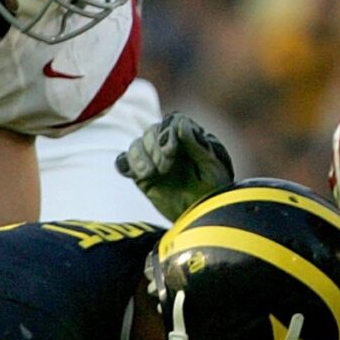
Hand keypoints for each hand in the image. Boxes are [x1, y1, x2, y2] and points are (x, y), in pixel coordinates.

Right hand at [118, 112, 236, 219]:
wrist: (202, 217)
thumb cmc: (214, 191)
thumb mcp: (211, 168)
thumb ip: (196, 145)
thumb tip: (180, 124)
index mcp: (190, 138)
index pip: (173, 122)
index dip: (168, 132)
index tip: (171, 151)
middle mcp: (171, 145)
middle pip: (152, 131)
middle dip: (154, 147)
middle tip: (165, 168)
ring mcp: (154, 159)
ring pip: (137, 145)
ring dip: (140, 157)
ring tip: (150, 174)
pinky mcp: (142, 175)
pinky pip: (125, 162)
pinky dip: (127, 164)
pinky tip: (139, 175)